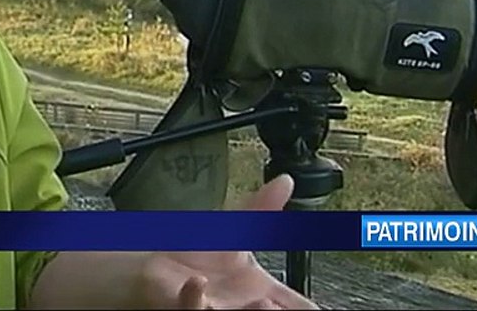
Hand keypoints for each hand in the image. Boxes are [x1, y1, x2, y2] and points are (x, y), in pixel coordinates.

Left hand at [137, 175, 317, 309]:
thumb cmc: (200, 254)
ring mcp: (216, 310)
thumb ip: (262, 208)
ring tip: (264, 303)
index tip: (319, 308)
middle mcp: (244, 307)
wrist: (157, 262)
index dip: (311, 310)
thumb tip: (286, 180)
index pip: (298, 307)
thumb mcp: (236, 228)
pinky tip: (198, 284)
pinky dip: (195, 298)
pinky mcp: (185, 307)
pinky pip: (191, 309)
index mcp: (262, 292)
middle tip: (282, 301)